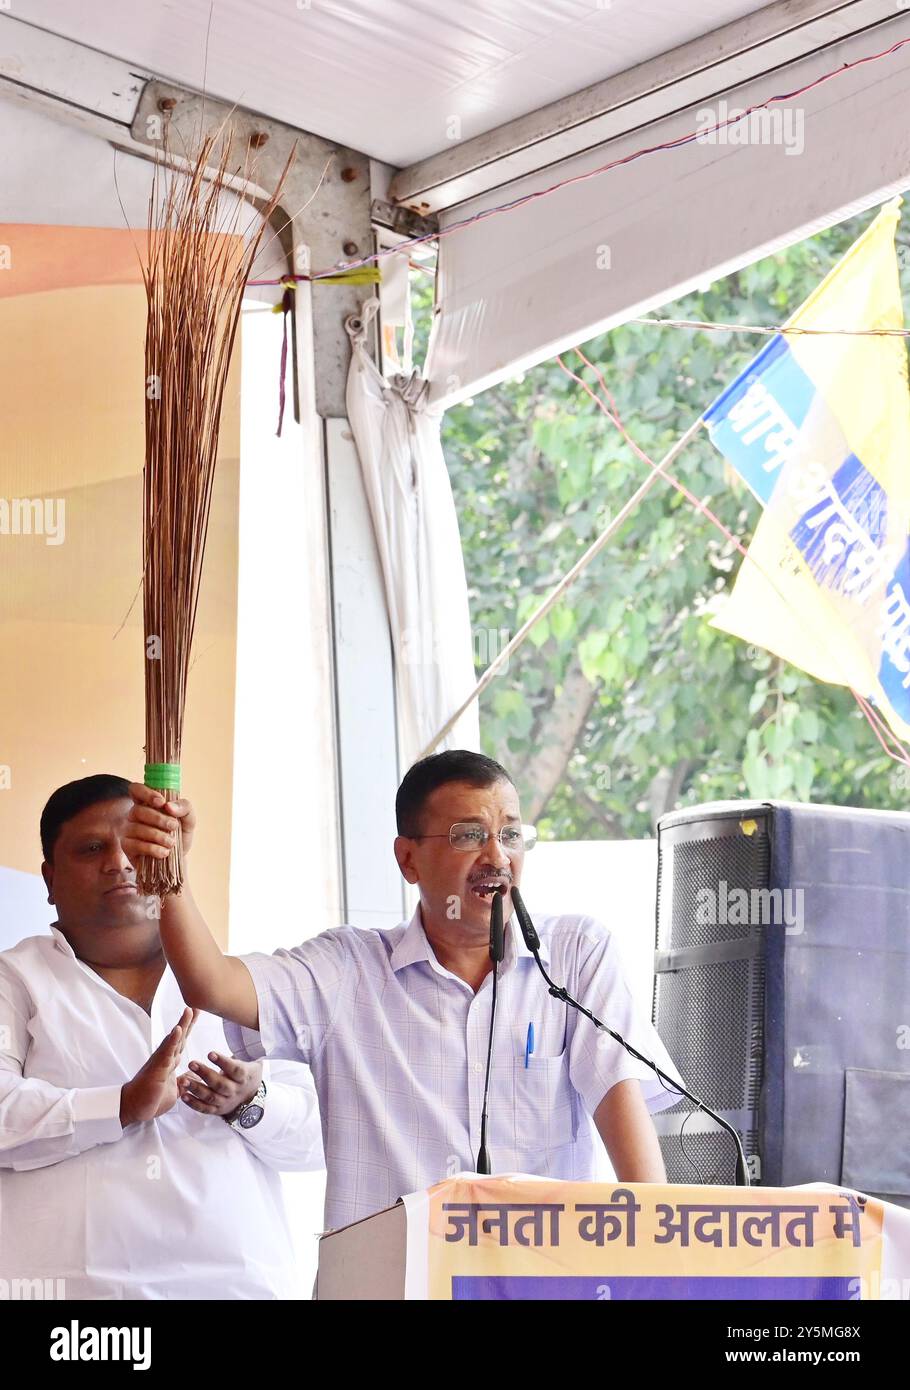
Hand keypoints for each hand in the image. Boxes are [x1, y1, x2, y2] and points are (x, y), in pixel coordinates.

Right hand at [120, 1007, 197, 1126]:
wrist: (134, 1108)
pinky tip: (178, 1029)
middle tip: (196, 1005)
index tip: (196, 1014)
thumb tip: (191, 1078)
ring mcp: (161, 1062)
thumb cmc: (151, 1099)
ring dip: (182, 1025)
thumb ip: (182, 1083)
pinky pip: (166, 1052)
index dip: (189, 1028)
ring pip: (173, 1040)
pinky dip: (173, 1040)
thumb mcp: (174, 1092)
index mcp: (169, 1062)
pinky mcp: (157, 1068)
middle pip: (179, 1036)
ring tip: (189, 1010)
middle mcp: (165, 1058)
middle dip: (188, 1021)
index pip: (181, 1042)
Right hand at [124, 783, 196, 864]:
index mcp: (147, 803)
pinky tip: (164, 852)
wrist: (177, 859)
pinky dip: (152, 849)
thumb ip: (184, 807)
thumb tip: (169, 806)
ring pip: (136, 828)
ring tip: (171, 842)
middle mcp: (134, 814)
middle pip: (138, 810)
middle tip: (174, 826)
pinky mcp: (127, 846)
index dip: (146, 793)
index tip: (161, 803)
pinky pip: (135, 845)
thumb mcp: (189, 819)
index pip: (136, 789)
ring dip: (158, 836)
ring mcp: (128, 830)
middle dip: (158, 819)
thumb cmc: (180, 834)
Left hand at [177, 1053, 262, 1118]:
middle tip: (191, 1063)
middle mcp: (235, 1091)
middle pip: (220, 1084)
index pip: (235, 1070)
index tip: (210, 1053)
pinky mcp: (217, 1110)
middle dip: (205, 1074)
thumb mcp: (252, 1061)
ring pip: (210, 1097)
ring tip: (183, 1080)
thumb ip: (246, 1049)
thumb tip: (247, 1029)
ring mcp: (226, 1102)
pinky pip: (204, 1109)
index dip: (223, 1062)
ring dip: (196, 1088)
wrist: (252, 1097)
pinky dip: (193, 1104)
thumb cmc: (248, 1072)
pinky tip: (183, 1095)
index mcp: (245, 1077)